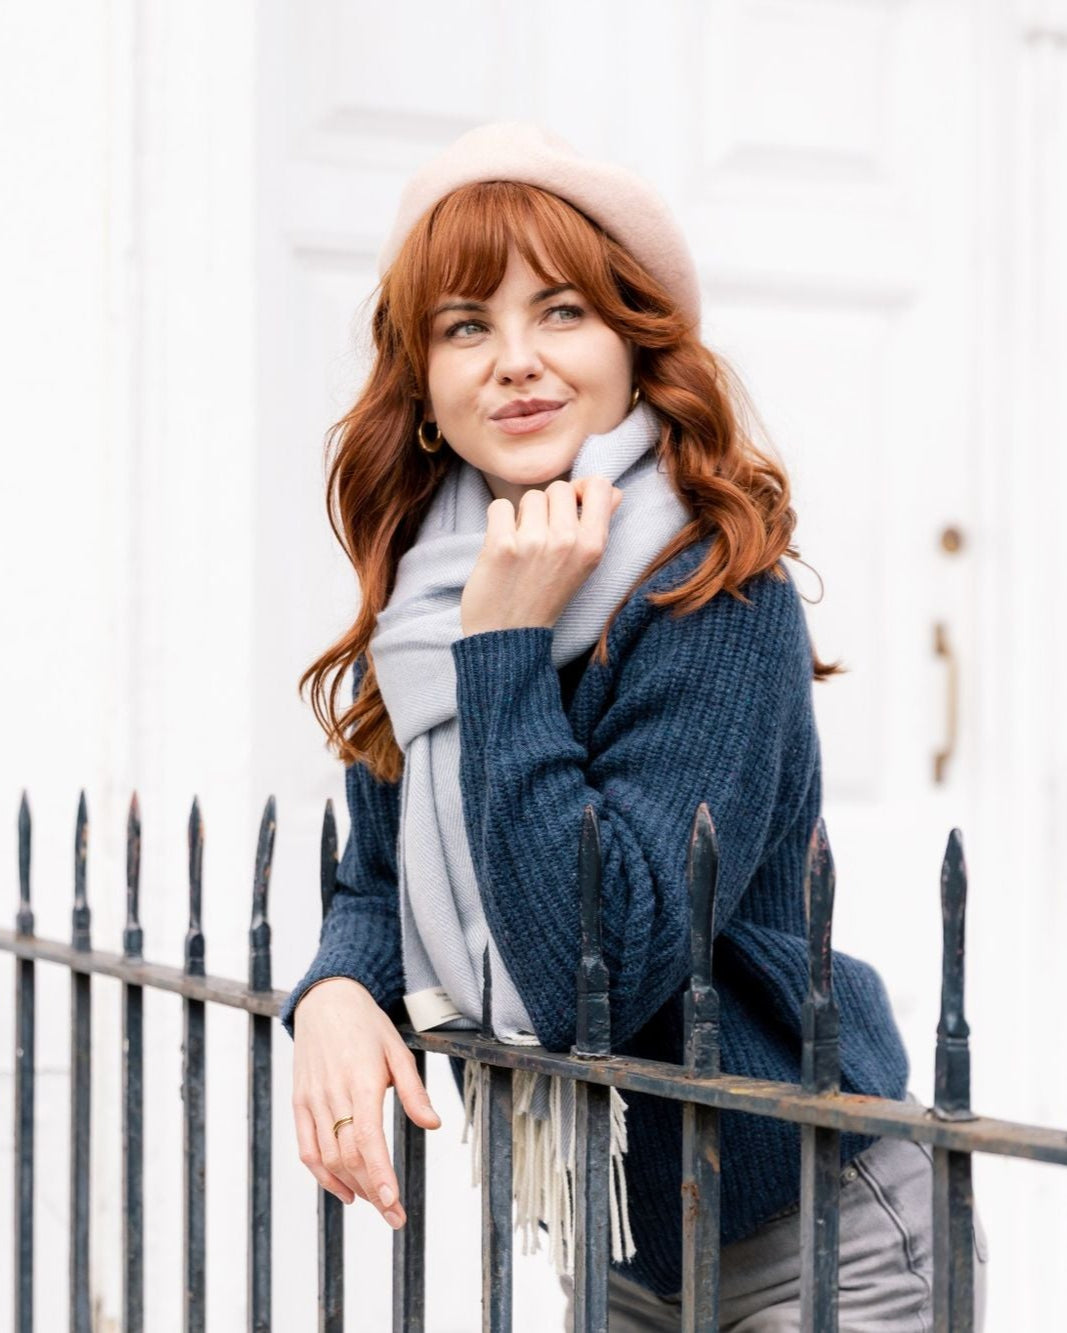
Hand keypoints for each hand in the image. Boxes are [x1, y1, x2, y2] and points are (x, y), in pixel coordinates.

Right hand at [290, 977, 440, 1227]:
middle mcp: (333, 1093)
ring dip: (352, 1187)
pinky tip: (345, 1190)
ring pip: (328, 1157)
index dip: (379, 1173)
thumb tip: (433, 1124)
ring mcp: (312, 1100)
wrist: (325, 1001)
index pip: (367, 1138)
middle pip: (349, 1156)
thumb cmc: (367, 1025)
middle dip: (373, 1191)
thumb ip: (414, 1091)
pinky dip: (323, 1175)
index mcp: (361, 1081)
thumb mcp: (398, 1051)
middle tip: (394, 1215)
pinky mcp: (299, 1103)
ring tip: (376, 1204)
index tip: (392, 1201)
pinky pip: (307, 1149)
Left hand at [460, 476, 623, 635]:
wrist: (509, 636)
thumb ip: (599, 525)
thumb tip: (616, 491)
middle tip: (540, 536)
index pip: (599, 485)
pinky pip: (500, 506)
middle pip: (559, 488)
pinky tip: (502, 546)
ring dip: (522, 516)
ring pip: (529, 497)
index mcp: (594, 546)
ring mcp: (535, 542)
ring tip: (521, 544)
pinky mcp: (502, 545)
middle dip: (547, 506)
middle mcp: (568, 541)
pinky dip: (498, 522)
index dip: (581, 490)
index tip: (569, 507)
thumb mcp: (584, 565)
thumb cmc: (546, 598)